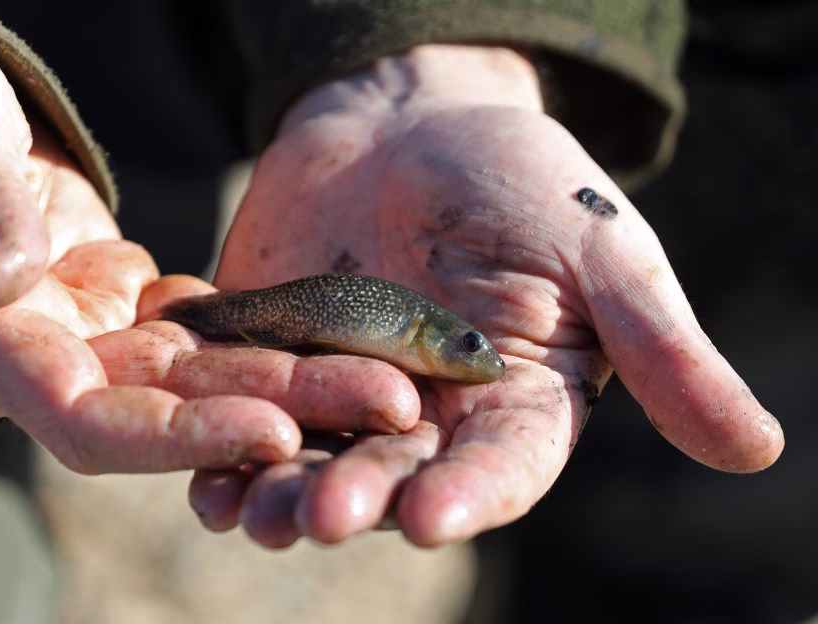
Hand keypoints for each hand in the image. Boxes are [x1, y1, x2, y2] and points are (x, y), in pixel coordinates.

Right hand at [0, 26, 419, 472]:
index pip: (86, 420)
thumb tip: (7, 281)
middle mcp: (44, 359)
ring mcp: (86, 337)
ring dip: (295, 378)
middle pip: (171, 412)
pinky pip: (204, 336)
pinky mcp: (119, 307)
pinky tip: (343, 332)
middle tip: (390, 402)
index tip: (276, 426)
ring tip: (391, 376)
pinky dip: (268, 338)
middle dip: (280, 409)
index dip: (180, 435)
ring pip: (203, 378)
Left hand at [189, 45, 784, 546]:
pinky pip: (255, 415)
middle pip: (399, 475)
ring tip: (249, 514)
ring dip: (283, 492)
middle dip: (361, 497)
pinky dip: (229, 445)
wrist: (404, 122)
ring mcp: (350, 393)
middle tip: (320, 518)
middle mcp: (432, 416)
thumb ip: (663, 347)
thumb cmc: (519, 175)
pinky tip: (201, 473)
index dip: (471, 496)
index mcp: (517, 401)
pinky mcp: (282, 364)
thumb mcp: (600, 248)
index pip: (502, 467)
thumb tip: (759, 450)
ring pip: (320, 461)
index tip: (430, 520)